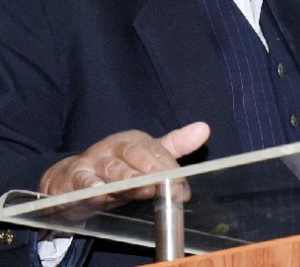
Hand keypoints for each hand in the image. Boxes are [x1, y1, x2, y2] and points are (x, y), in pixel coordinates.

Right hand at [40, 122, 209, 203]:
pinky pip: (84, 182)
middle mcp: (115, 146)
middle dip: (154, 171)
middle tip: (169, 187)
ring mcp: (94, 161)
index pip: (158, 152)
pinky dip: (92, 188)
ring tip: (144, 189)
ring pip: (113, 169)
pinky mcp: (76, 178)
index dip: (172, 170)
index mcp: (135, 140)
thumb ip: (174, 147)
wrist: (71, 180)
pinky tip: (102, 194)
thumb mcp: (145, 158)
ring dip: (128, 179)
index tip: (184, 189)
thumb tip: (204, 128)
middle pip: (137, 155)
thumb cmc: (116, 170)